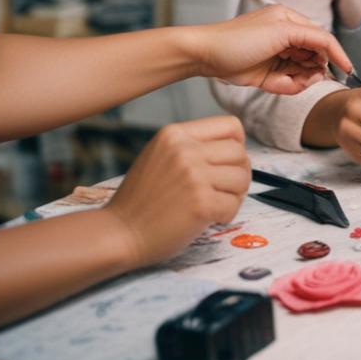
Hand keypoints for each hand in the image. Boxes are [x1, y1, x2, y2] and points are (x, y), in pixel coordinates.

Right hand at [102, 115, 250, 267]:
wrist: (118, 233)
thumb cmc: (142, 200)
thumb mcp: (160, 156)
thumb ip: (192, 146)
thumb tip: (236, 144)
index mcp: (174, 134)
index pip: (231, 125)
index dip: (237, 145)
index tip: (228, 163)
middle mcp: (184, 150)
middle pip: (240, 153)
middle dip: (238, 173)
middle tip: (222, 190)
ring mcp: (193, 176)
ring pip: (242, 178)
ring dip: (234, 195)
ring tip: (213, 203)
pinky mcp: (201, 203)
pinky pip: (234, 204)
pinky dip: (226, 215)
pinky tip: (208, 218)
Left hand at [189, 5, 353, 94]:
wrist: (204, 56)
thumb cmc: (238, 38)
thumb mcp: (280, 32)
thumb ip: (311, 38)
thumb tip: (331, 50)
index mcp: (290, 21)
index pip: (323, 38)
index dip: (337, 54)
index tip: (348, 70)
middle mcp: (287, 38)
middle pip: (316, 58)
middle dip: (314, 69)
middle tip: (307, 76)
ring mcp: (278, 57)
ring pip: (304, 74)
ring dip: (300, 80)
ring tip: (286, 80)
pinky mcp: (269, 75)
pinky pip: (290, 84)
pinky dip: (288, 87)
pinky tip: (277, 84)